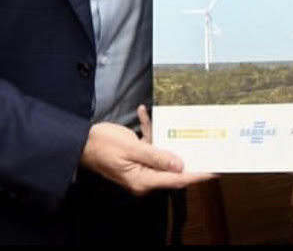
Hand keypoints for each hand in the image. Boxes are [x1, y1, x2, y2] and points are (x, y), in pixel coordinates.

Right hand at [80, 118, 212, 194]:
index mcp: (143, 180)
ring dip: (161, 135)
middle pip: (172, 168)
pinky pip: (147, 144)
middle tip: (206, 147)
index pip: (176, 179)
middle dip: (187, 155)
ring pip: (160, 153)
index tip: (214, 171)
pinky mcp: (133, 157)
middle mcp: (143, 177)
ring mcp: (138, 167)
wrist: (78, 142)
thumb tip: (180, 166)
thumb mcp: (131, 148)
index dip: (197, 175)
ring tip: (173, 122)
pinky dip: (147, 129)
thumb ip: (157, 157)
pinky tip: (143, 113)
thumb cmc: (102, 145)